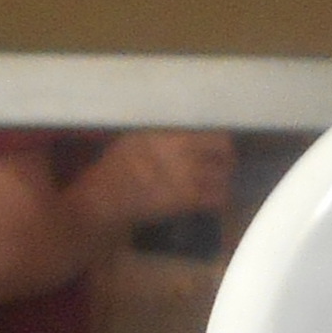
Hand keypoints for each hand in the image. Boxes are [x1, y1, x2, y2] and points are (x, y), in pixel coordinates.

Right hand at [71, 131, 233, 234]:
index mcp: (171, 133)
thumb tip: (188, 131)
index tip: (220, 146)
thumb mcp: (138, 137)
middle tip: (223, 164)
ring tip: (217, 182)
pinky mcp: (186, 201)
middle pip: (225, 153)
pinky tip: (211, 199)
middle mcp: (183, 152)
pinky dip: (219, 198)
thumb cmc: (117, 166)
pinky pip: (216, 199)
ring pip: (224, 177)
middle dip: (226, 160)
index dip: (222, 141)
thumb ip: (165, 134)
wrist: (105, 198)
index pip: (214, 134)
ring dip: (223, 179)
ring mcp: (187, 177)